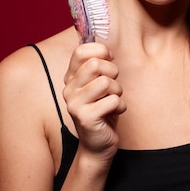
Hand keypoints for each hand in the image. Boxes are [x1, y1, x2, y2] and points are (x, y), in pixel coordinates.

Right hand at [63, 43, 125, 160]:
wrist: (98, 144)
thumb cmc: (102, 110)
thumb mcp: (98, 84)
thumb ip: (98, 66)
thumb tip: (105, 47)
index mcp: (71, 77)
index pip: (81, 51)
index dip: (100, 51)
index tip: (109, 60)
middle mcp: (68, 89)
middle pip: (95, 64)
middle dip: (112, 72)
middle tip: (113, 84)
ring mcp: (74, 104)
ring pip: (106, 82)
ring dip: (118, 91)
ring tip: (114, 100)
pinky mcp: (85, 117)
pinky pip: (113, 101)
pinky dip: (120, 106)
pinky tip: (114, 112)